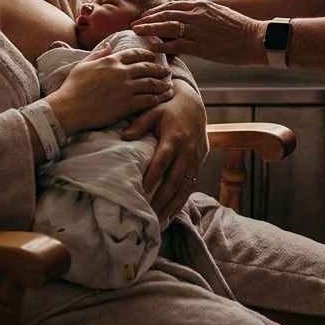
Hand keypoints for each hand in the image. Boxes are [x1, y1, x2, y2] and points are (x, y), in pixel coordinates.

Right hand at [46, 43, 171, 134]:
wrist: (69, 108)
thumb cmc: (73, 87)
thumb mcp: (83, 65)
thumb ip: (98, 54)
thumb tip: (108, 45)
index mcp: (111, 60)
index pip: (135, 53)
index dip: (147, 54)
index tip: (153, 56)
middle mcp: (121, 72)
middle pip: (147, 67)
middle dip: (159, 68)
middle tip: (166, 71)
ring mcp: (126, 88)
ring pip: (151, 83)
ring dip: (161, 83)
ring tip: (167, 85)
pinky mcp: (128, 104)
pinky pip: (148, 99)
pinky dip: (157, 98)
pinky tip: (161, 99)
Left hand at [122, 80, 208, 221]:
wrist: (194, 104)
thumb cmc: (168, 107)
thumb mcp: (153, 110)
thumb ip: (139, 123)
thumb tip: (124, 137)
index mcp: (174, 138)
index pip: (163, 161)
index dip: (153, 176)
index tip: (142, 191)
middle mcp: (187, 151)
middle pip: (175, 179)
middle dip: (162, 198)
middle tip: (148, 212)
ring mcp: (195, 159)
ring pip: (184, 187)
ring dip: (172, 204)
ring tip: (159, 219)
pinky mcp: (199, 163)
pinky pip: (191, 185)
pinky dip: (182, 201)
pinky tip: (172, 212)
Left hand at [130, 0, 265, 65]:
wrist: (255, 38)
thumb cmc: (240, 28)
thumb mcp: (219, 14)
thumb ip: (203, 15)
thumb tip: (193, 19)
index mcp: (201, 5)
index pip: (172, 4)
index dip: (156, 9)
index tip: (145, 14)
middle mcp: (197, 14)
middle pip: (165, 13)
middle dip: (148, 18)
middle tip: (134, 23)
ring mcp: (198, 29)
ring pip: (167, 25)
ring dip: (149, 28)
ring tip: (135, 31)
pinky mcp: (201, 45)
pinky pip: (177, 44)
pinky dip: (162, 44)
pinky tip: (152, 47)